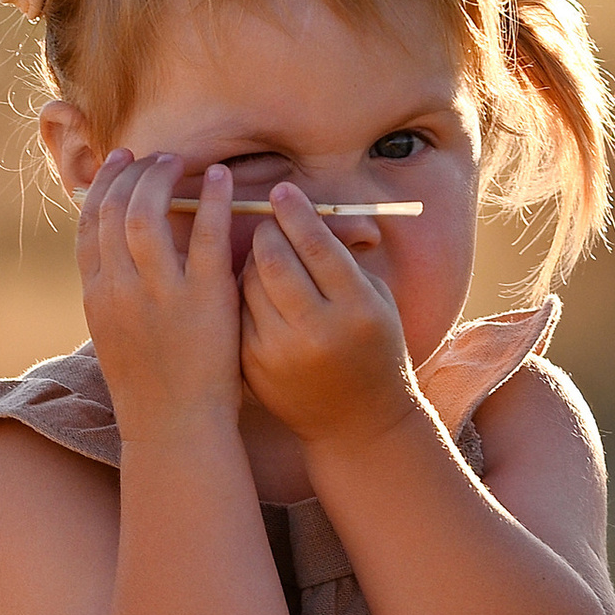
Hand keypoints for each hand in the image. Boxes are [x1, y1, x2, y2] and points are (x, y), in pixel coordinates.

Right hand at [77, 154, 244, 440]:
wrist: (174, 430)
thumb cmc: (151, 391)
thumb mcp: (116, 339)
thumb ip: (115, 297)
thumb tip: (118, 260)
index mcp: (97, 298)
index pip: (89, 225)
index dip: (104, 187)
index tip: (120, 164)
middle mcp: (120, 291)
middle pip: (114, 211)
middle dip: (132, 174)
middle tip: (154, 157)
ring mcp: (159, 295)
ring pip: (147, 215)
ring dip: (161, 179)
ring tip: (178, 161)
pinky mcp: (202, 301)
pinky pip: (204, 235)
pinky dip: (211, 200)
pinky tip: (221, 179)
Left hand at [238, 185, 418, 449]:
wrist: (358, 423)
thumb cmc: (374, 349)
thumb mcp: (376, 300)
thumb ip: (344, 257)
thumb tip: (305, 213)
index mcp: (356, 309)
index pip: (316, 246)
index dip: (295, 212)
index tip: (282, 191)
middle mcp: (317, 332)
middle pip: (274, 261)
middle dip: (266, 231)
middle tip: (268, 220)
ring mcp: (280, 353)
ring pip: (247, 284)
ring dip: (251, 259)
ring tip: (263, 253)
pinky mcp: (254, 368)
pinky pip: (238, 312)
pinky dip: (241, 293)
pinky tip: (253, 288)